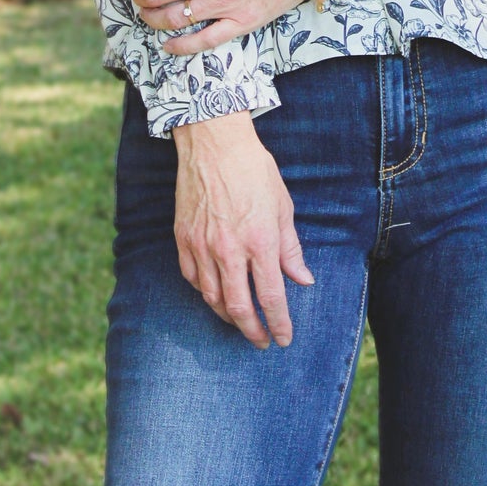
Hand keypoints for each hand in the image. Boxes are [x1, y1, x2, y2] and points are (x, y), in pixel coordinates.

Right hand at [173, 110, 312, 346]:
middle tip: (261, 341)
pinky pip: (192, 278)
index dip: (279, 323)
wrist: (213, 143)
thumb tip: (303, 279)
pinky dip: (205, 293)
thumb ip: (291, 248)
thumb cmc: (254, 171)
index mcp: (260, 241)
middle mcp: (229, 249)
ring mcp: (202, 246)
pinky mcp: (183, 238)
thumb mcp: (282, 207)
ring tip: (241, 321)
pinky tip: (216, 294)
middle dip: (252, 331)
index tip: (284, 338)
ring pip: (212, 298)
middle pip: (238, 308)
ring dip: (228, 317)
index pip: (271, 297)